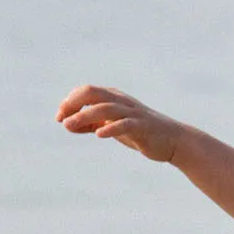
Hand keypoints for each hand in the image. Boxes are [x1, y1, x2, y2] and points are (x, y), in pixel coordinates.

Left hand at [56, 85, 192, 162]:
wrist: (174, 141)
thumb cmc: (141, 133)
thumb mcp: (112, 126)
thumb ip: (91, 124)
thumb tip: (66, 124)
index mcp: (114, 97)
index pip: (85, 91)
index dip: (69, 102)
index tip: (60, 117)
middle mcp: (122, 101)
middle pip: (92, 93)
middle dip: (73, 103)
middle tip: (61, 119)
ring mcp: (133, 113)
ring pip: (105, 108)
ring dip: (84, 116)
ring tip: (69, 126)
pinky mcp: (143, 127)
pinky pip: (125, 124)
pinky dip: (111, 128)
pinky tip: (99, 135)